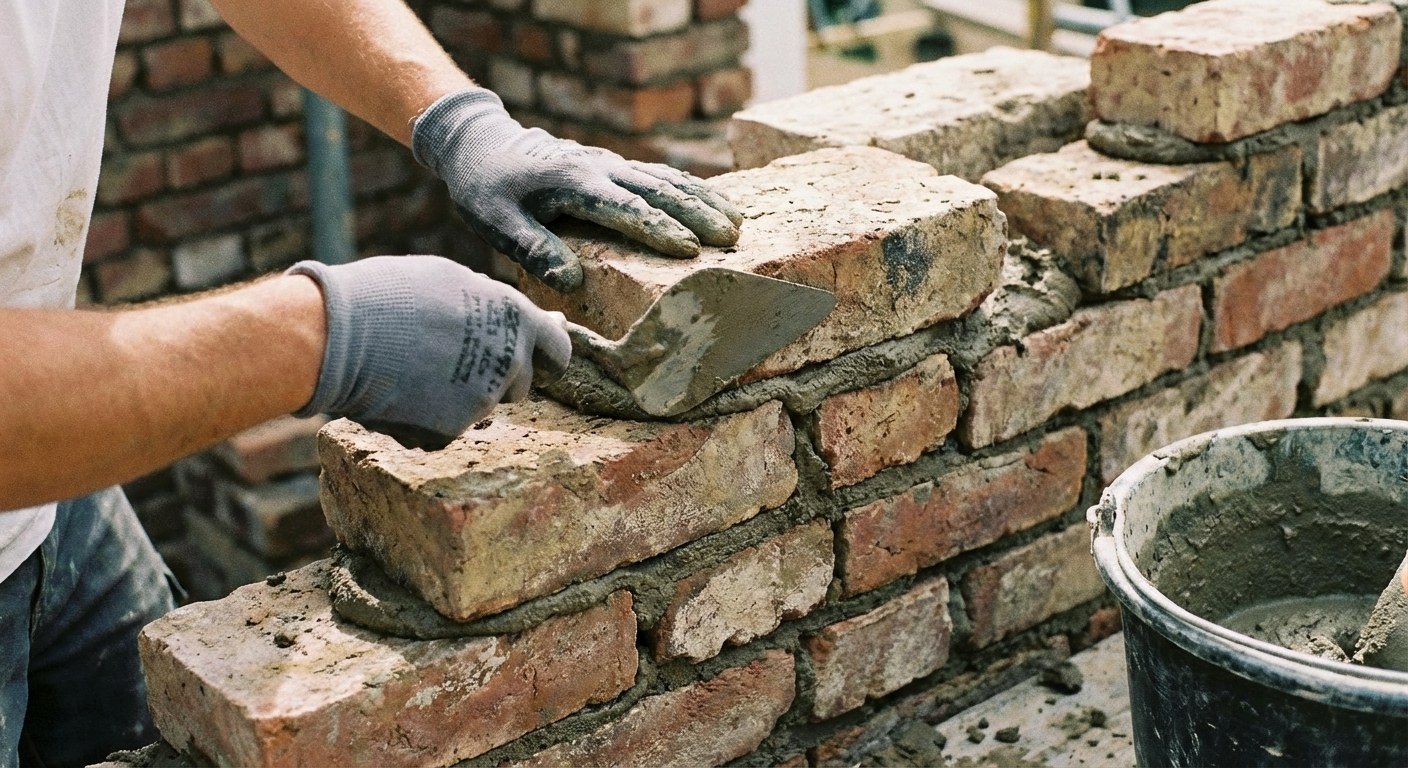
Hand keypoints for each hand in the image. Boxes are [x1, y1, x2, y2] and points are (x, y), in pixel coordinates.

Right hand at [288, 256, 569, 448]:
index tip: (527, 356)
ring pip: (481, 406)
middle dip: (497, 377)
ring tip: (414, 369)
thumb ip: (502, 307)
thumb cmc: (389, 295)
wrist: (336, 336)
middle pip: (520, 384)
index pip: (558, 349)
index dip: (543, 354)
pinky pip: (446, 428)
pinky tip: (397, 393)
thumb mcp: (453, 281)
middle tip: (449, 357)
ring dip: (460, 396)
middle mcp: (508, 362)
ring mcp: (481, 401)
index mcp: (515, 318)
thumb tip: (553, 321)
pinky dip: (426, 417)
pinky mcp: (450, 432)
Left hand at [411, 88, 742, 291]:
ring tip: (737, 224)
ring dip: (703, 200)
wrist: (483, 143)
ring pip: (665, 179)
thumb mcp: (496, 223)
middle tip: (730, 239)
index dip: (657, 229)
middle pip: (657, 190)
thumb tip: (570, 280)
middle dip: (696, 214)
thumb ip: (533, 249)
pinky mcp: (614, 165)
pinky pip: (659, 174)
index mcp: (573, 184)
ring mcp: (610, 164)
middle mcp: (599, 169)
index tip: (688, 250)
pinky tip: (716, 202)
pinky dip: (691, 187)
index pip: (624, 209)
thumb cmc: (488, 190)